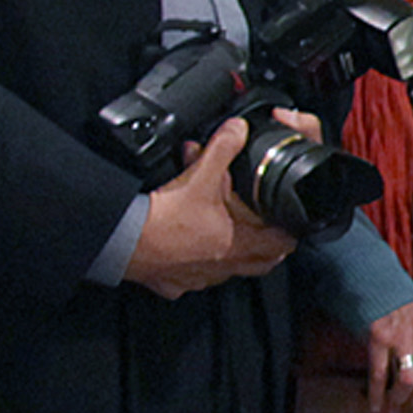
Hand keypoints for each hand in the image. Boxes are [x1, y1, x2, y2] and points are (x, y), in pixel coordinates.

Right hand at [123, 119, 300, 296]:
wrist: (123, 242)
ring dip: (227, 250)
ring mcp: (198, 279)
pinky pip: (191, 276)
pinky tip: (185, 243)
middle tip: (263, 229)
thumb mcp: (200, 177)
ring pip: (225, 269)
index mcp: (238, 246)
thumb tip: (237, 130)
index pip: (282, 245)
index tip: (289, 223)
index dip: (289, 232)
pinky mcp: (173, 283)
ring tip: (221, 228)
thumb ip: (223, 150)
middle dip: (264, 245)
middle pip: (259, 262)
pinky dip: (193, 260)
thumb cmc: (163, 220)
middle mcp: (222, 268)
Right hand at [361, 301, 412, 412]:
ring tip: (396, 401)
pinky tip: (376, 404)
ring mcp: (403, 338)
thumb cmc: (412, 318)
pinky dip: (377, 394)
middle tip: (412, 404)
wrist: (388, 294)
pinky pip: (380, 374)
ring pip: (407, 381)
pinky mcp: (380, 339)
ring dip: (400, 398)